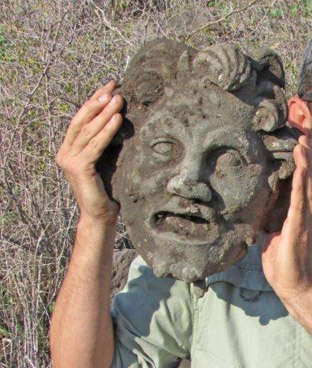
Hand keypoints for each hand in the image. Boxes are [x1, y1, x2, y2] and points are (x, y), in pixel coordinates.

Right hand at [56, 81, 122, 223]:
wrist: (101, 216)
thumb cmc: (109, 190)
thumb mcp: (107, 160)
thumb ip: (107, 143)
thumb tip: (123, 118)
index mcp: (70, 149)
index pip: (82, 118)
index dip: (94, 100)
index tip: (110, 85)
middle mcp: (65, 152)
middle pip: (81, 119)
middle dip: (98, 100)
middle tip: (113, 86)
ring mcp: (70, 160)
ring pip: (88, 130)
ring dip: (105, 112)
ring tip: (119, 98)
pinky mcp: (79, 168)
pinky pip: (96, 145)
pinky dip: (107, 131)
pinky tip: (118, 119)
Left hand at [262, 135, 311, 304]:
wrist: (293, 288)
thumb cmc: (283, 267)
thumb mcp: (272, 239)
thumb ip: (270, 223)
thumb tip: (259, 215)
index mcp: (303, 217)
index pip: (310, 186)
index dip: (310, 166)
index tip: (305, 147)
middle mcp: (308, 216)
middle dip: (311, 158)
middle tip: (305, 136)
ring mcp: (306, 222)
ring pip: (311, 187)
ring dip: (308, 164)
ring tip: (303, 145)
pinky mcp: (299, 229)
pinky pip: (301, 202)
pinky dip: (301, 184)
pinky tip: (301, 168)